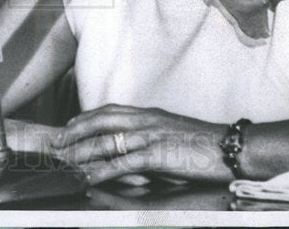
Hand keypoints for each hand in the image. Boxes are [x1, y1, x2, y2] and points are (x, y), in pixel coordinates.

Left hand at [50, 105, 228, 183]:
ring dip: (81, 152)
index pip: (109, 111)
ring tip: (64, 161)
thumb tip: (132, 148)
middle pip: (100, 122)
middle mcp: (146, 120)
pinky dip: (102, 170)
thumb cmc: (205, 145)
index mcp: (150, 114)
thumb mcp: (173, 134)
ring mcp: (150, 136)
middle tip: (56, 143)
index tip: (69, 125)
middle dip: (75, 132)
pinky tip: (89, 177)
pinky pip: (122, 163)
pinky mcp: (157, 155)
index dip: (86, 118)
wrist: (232, 148)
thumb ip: (151, 138)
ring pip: (106, 141)